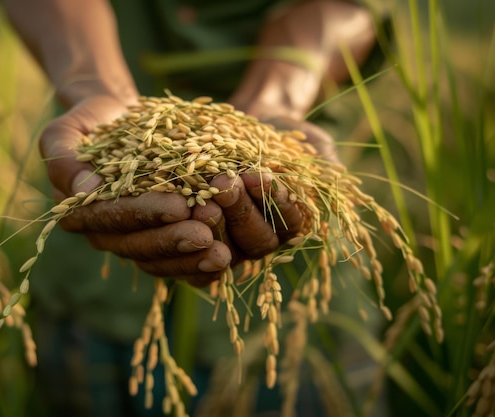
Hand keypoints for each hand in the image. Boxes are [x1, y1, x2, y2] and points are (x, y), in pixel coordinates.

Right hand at [40, 94, 232, 286]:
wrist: (118, 122)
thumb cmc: (92, 123)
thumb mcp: (66, 131)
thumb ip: (65, 158)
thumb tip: (85, 189)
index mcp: (80, 212)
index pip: (112, 218)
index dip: (146, 214)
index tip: (180, 206)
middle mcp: (104, 234)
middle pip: (138, 246)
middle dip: (173, 241)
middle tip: (206, 234)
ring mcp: (131, 241)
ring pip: (158, 261)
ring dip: (190, 259)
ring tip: (222, 253)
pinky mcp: (156, 241)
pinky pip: (174, 265)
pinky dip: (198, 266)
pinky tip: (223, 263)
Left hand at [195, 117, 336, 269]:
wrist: (248, 123)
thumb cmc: (285, 135)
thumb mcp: (313, 144)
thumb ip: (326, 165)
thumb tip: (342, 183)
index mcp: (289, 227)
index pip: (286, 225)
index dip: (274, 203)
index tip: (262, 177)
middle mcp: (259, 239)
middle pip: (253, 240)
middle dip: (240, 210)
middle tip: (225, 184)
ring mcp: (227, 238)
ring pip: (222, 243)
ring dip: (213, 219)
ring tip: (203, 192)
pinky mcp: (196, 230)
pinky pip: (192, 240)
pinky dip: (184, 224)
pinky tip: (178, 201)